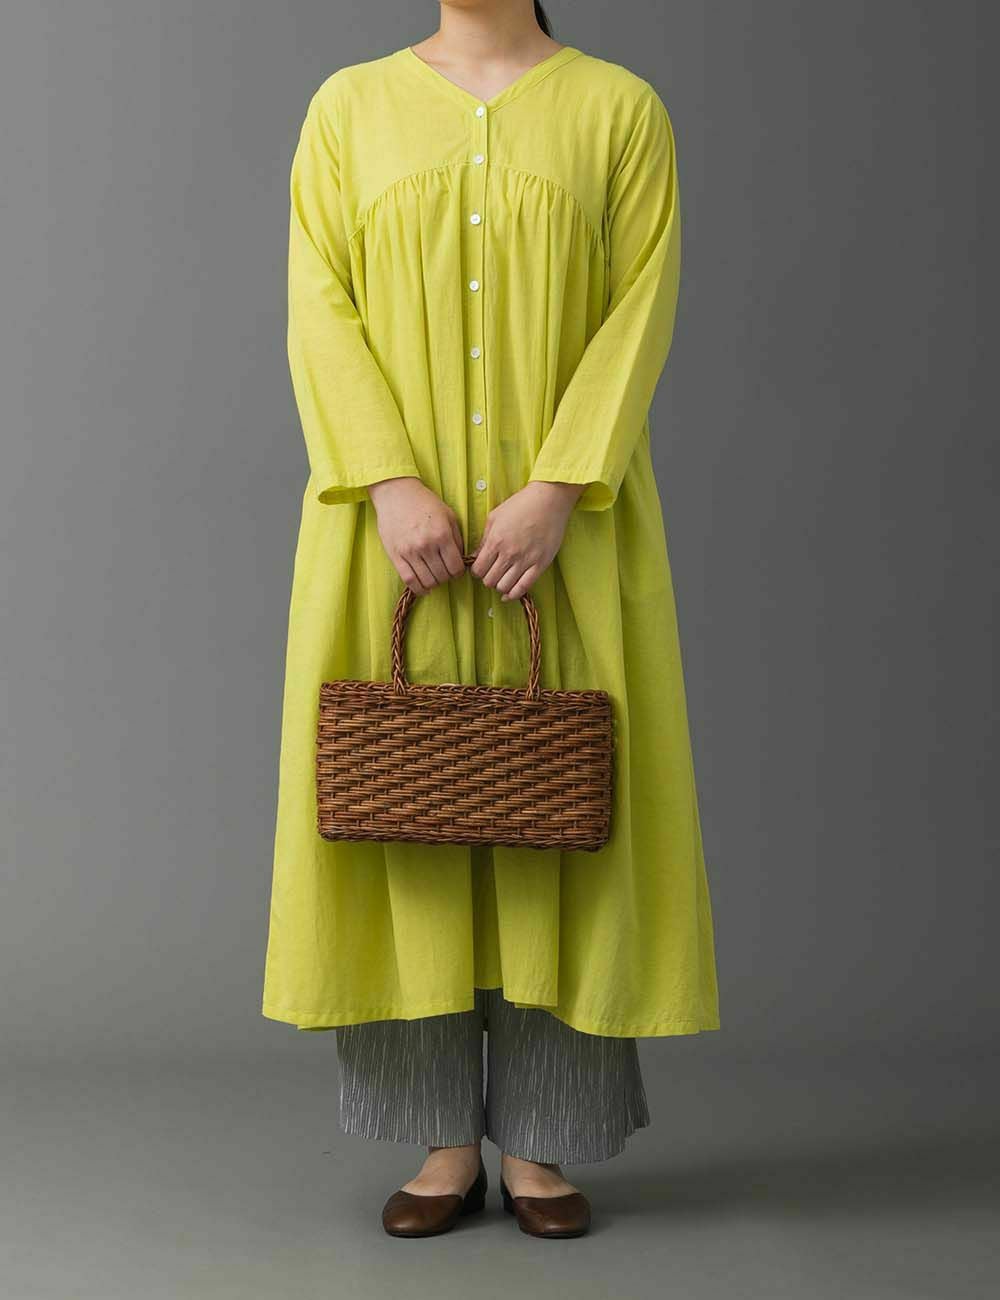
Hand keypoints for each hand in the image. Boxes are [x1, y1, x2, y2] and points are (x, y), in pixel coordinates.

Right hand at [368, 476, 466, 594]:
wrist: (397, 493)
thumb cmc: (424, 503)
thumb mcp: (448, 515)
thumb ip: (457, 539)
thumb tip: (461, 559)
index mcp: (442, 535)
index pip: (456, 567)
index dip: (459, 572)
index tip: (456, 569)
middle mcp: (427, 545)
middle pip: (442, 576)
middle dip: (447, 578)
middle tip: (445, 572)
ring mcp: (410, 551)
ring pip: (427, 581)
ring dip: (434, 583)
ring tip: (434, 577)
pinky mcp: (396, 555)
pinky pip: (409, 580)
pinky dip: (418, 588)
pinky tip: (423, 586)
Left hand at [470, 480, 585, 599]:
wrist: (549, 500)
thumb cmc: (521, 505)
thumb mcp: (495, 517)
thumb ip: (483, 539)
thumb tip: (475, 557)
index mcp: (495, 541)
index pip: (478, 569)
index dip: (476, 571)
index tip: (480, 568)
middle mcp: (509, 554)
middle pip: (489, 581)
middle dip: (487, 579)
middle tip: (491, 572)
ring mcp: (526, 560)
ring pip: (504, 587)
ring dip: (500, 586)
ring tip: (502, 578)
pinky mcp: (540, 564)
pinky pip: (524, 587)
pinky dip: (514, 594)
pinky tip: (509, 593)